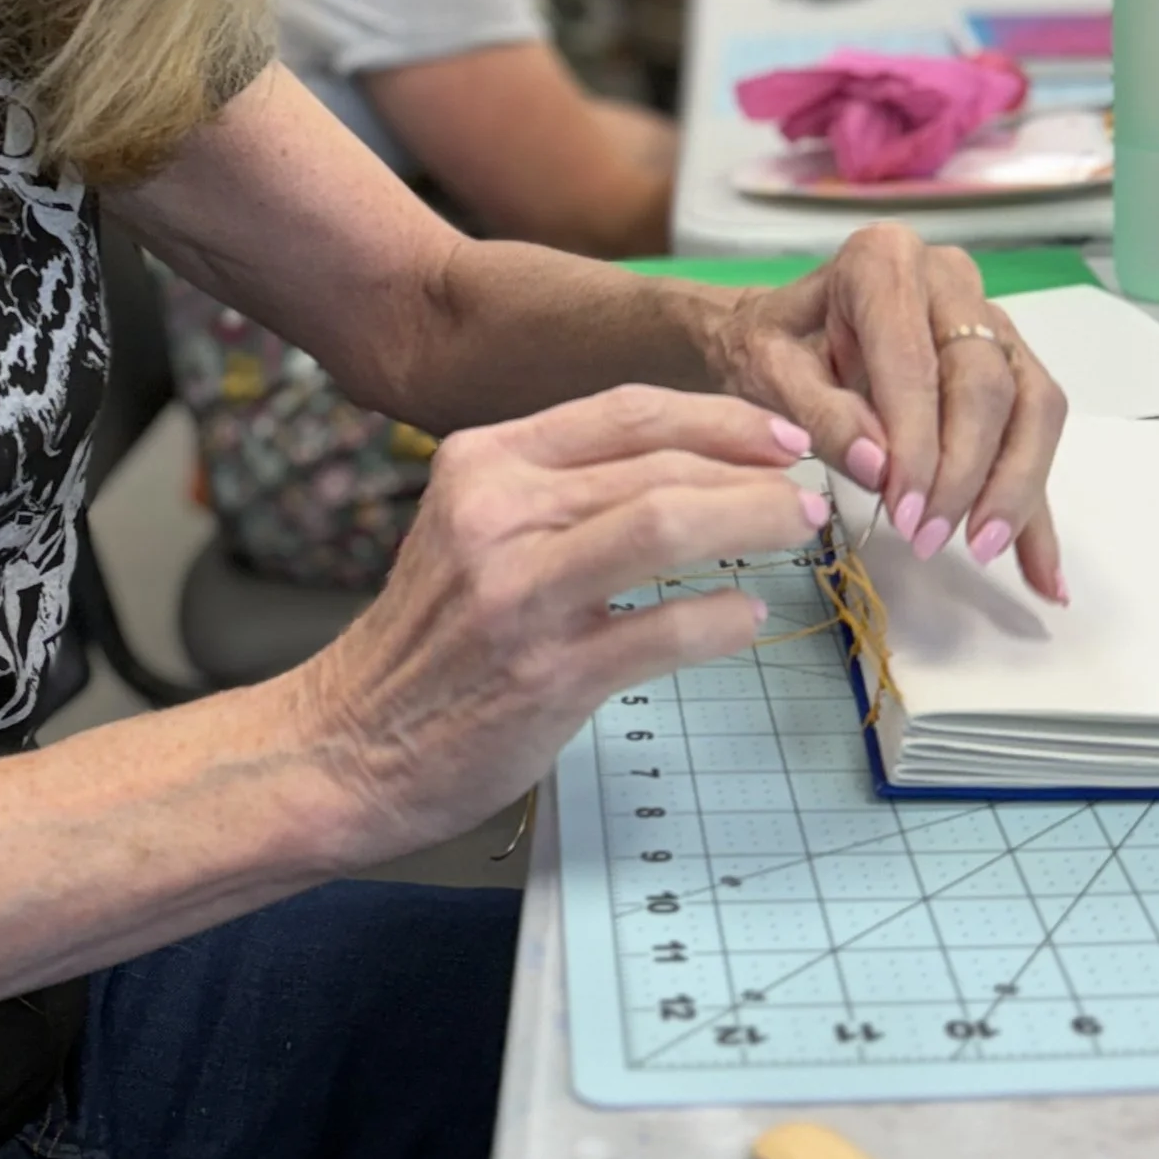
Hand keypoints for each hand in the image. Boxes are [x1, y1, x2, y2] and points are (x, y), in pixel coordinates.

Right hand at [290, 388, 820, 863]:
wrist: (347, 746)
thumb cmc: (431, 641)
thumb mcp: (471, 529)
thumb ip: (558, 489)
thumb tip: (689, 465)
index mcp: (480, 462)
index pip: (625, 411)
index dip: (718, 418)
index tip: (779, 436)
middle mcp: (495, 513)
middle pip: (659, 463)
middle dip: (755, 471)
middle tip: (810, 490)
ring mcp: (519, 593)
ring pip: (668, 523)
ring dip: (754, 520)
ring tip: (800, 530)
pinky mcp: (546, 673)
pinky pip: (664, 629)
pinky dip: (721, 619)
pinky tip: (747, 617)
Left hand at [707, 223, 1065, 600]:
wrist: (780, 333)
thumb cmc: (772, 345)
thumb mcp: (770, 374)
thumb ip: (822, 415)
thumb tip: (881, 467)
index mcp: (885, 263)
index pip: (919, 363)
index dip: (920, 444)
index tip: (906, 513)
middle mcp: (952, 280)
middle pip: (988, 383)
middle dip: (966, 472)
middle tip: (929, 537)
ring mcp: (990, 321)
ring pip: (1033, 405)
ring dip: (1015, 487)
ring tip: (983, 549)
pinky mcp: (1010, 365)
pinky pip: (1038, 433)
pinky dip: (1038, 506)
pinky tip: (1043, 572)